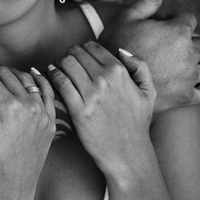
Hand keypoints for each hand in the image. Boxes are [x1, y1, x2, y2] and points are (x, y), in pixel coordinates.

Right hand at [0, 67, 55, 199]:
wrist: (11, 196)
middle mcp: (30, 108)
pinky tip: (30, 74)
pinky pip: (47, 94)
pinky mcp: (49, 124)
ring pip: (26, 80)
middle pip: (6, 75)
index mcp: (10, 109)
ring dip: (8, 75)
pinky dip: (38, 81)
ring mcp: (43, 115)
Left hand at [49, 42, 154, 178]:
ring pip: (65, 64)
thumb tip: (120, 50)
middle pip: (75, 53)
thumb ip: (139, 66)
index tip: (78, 56)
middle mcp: (105, 79)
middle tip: (65, 62)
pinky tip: (51, 75)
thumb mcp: (148, 92)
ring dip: (58, 63)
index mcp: (119, 72)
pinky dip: (52, 75)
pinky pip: (59, 82)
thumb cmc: (136, 122)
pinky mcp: (78, 109)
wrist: (128, 153)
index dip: (81, 49)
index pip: (91, 46)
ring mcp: (91, 94)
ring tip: (57, 69)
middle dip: (68, 55)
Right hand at [100, 0, 199, 110]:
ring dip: (196, 65)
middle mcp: (190, 53)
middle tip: (173, 47)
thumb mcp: (124, 18)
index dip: (176, 19)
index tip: (164, 25)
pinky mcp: (185, 96)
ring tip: (180, 67)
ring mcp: (189, 76)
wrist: (109, 80)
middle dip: (193, 42)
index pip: (189, 19)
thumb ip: (145, 3)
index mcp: (178, 31)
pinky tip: (189, 85)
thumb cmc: (114, 45)